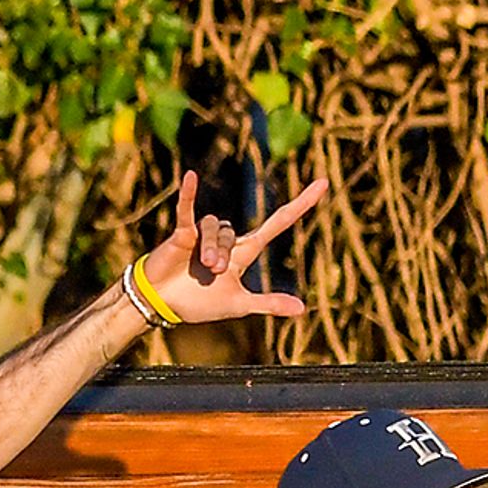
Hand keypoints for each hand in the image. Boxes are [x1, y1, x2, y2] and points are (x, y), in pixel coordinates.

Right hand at [138, 173, 323, 325]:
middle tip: (214, 272)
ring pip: (215, 229)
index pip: (278, 223)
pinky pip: (187, 210)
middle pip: (234, 235)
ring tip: (203, 267)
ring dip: (210, 248)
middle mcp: (227, 239)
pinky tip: (190, 177)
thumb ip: (268, 304)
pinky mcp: (182, 232)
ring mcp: (204, 233)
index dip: (300, 205)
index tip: (324, 184)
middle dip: (224, 255)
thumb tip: (301, 310)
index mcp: (243, 253)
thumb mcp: (238, 305)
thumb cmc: (199, 303)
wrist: (163, 304)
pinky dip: (188, 195)